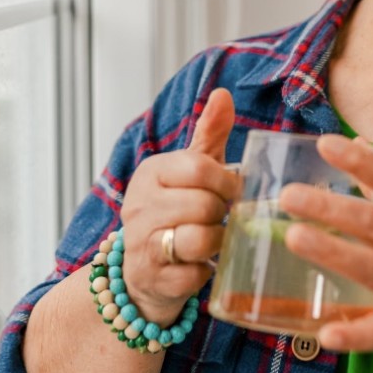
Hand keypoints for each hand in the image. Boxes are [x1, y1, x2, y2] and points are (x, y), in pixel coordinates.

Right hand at [118, 88, 240, 325]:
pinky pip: (195, 275)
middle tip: (221, 217)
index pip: (199, 168)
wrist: (143, 269)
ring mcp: (142, 244)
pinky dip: (205, 271)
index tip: (232, 190)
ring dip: (218, 241)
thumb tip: (222, 93)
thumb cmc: (175, 210)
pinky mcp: (153, 279)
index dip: (226, 181)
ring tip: (213, 238)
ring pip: (201, 238)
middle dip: (222, 213)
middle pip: (204, 204)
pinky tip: (199, 264)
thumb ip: (209, 132)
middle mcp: (140, 206)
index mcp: (151, 173)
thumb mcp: (191, 168)